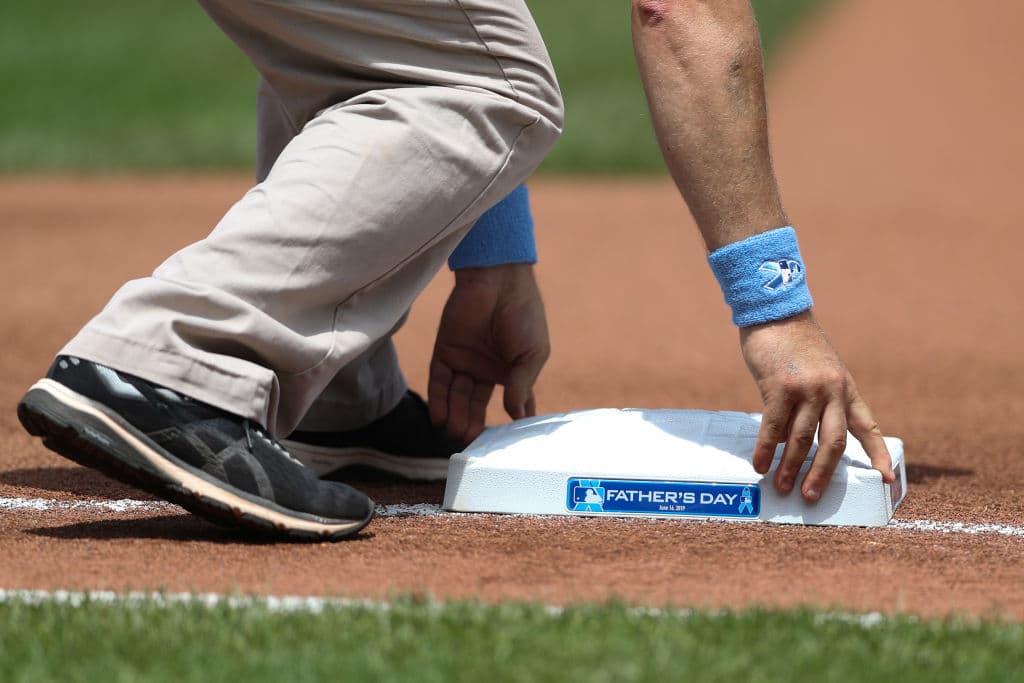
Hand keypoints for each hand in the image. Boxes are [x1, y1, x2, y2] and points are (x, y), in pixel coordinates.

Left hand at [428, 264, 549, 443]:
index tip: (508, 445)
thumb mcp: (531, 353)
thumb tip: (515, 415)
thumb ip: (521, 384)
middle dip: (473, 423)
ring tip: (457, 435)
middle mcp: (487, 368)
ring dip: (456, 416)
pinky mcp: (445, 350)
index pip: (511, 401)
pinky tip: (441, 419)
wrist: (498, 281)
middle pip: (477, 404)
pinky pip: (440, 381)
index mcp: (513, 369)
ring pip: (458, 396)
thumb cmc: (524, 314)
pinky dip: (439, 400)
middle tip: (471, 443)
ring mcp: (466, 360)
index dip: (509, 422)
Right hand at [739, 311, 893, 501]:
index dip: (878, 455)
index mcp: (846, 388)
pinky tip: (760, 464)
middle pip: (833, 443)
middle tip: (811, 496)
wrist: (776, 312)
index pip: (867, 428)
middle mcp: (831, 391)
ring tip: (782, 487)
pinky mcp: (780, 387)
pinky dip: (765, 449)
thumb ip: (820, 399)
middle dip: (823, 474)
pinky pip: (773, 427)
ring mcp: (807, 389)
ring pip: (801, 439)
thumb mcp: (820, 369)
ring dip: (790, 468)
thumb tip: (798, 440)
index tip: (887, 479)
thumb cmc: (794, 343)